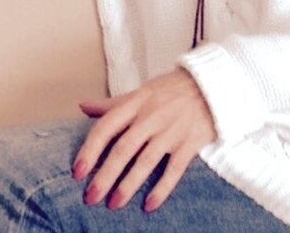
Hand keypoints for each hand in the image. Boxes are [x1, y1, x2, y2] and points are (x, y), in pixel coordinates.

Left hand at [72, 69, 215, 212]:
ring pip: (146, 160)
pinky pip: (175, 169)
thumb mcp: (142, 92)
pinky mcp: (191, 142)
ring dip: (128, 185)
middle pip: (124, 148)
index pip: (108, 125)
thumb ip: (113, 104)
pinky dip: (162, 188)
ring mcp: (172, 129)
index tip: (77, 172)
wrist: (212, 84)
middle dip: (105, 175)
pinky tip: (149, 205)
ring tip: (114, 204)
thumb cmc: (172, 90)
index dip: (91, 149)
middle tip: (90, 198)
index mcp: (137, 102)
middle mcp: (152, 115)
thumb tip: (82, 106)